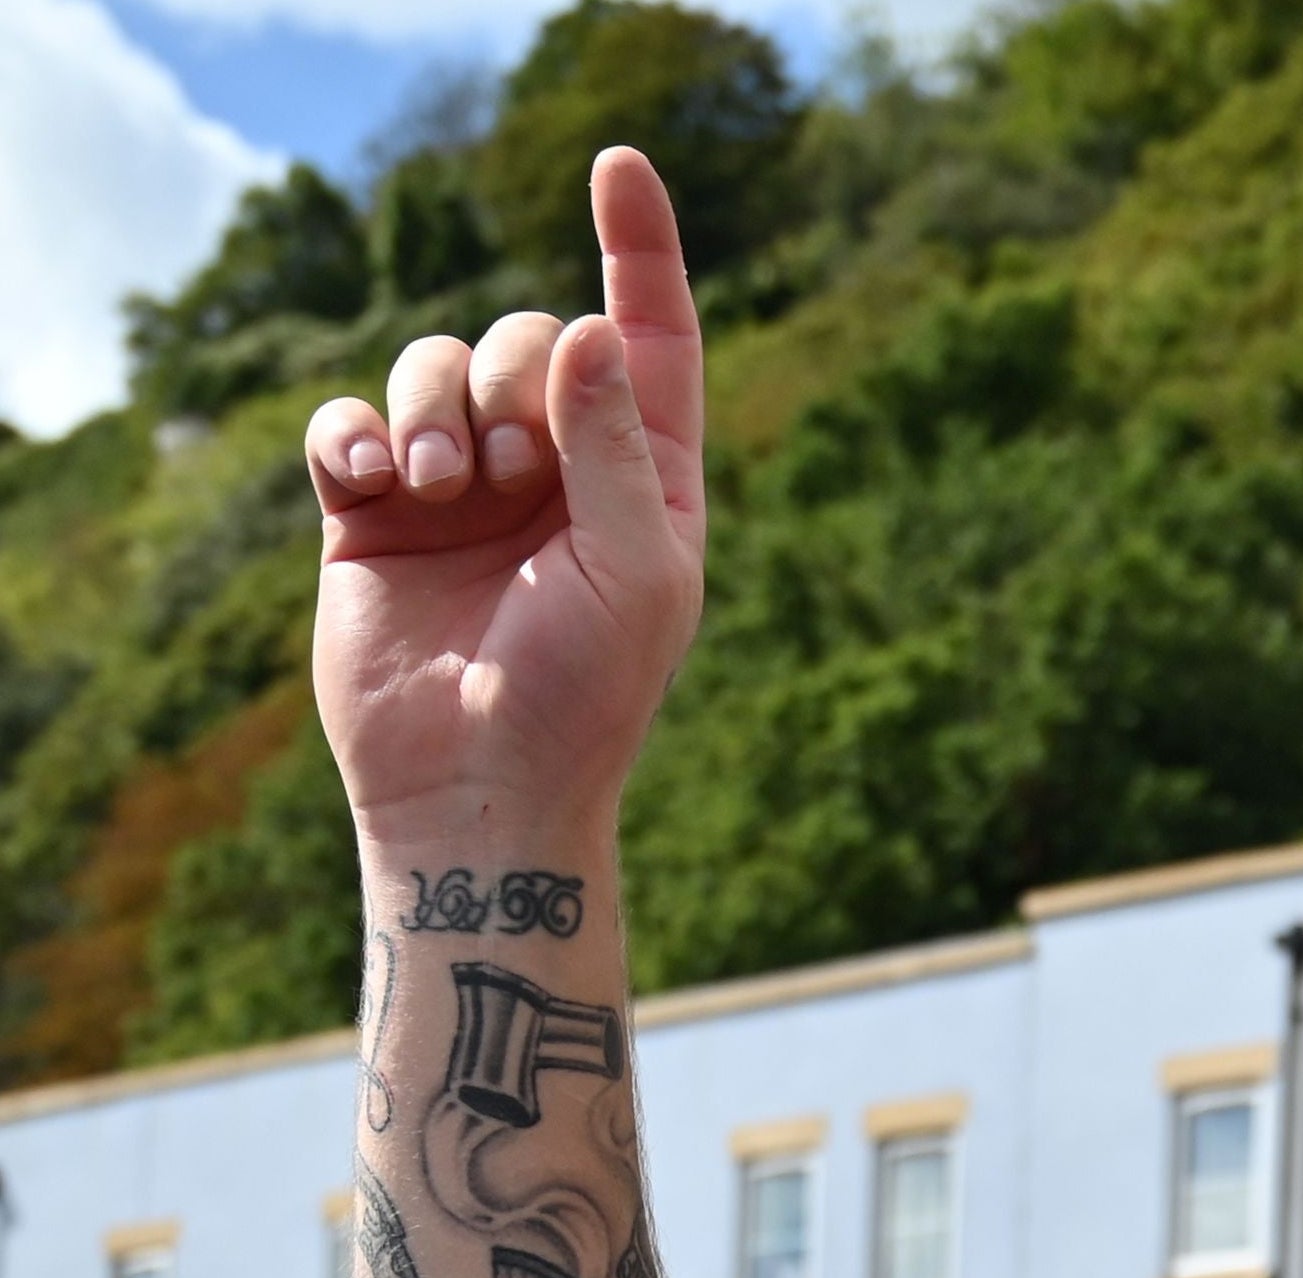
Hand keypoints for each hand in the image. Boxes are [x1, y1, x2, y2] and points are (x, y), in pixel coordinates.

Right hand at [306, 150, 704, 841]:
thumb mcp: (635, 571)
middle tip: (507, 469)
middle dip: (514, 376)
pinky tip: (368, 481)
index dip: (638, 250)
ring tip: (436, 486)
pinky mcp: (372, 511)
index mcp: (643, 479)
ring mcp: (462, 486)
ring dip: (433, 406)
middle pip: (531, 338)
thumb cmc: (582, 695)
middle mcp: (556, 469)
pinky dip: (352, 431)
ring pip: (435, 364)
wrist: (478, 786)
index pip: (650, 338)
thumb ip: (614, 448)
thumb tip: (594, 330)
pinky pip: (347, 418)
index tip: (617, 162)